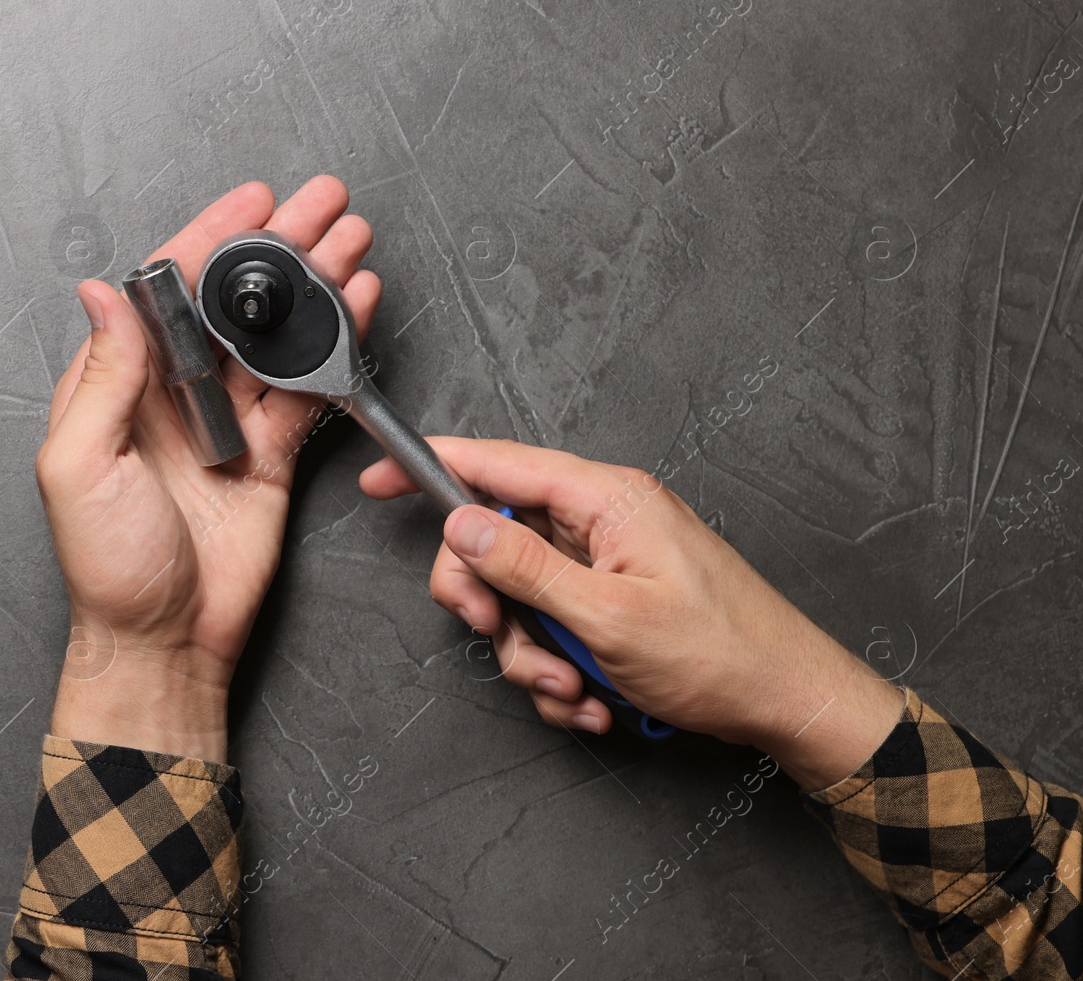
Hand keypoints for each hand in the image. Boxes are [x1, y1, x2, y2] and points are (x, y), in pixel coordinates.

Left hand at [37, 177, 380, 761]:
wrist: (164, 642)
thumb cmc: (108, 568)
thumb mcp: (79, 466)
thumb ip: (101, 377)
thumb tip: (101, 293)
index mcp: (121, 386)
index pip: (167, 289)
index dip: (209, 237)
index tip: (251, 200)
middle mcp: (174, 394)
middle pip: (233, 301)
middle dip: (281, 246)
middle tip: (325, 205)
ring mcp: (226, 422)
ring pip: (277, 337)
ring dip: (316, 287)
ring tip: (354, 241)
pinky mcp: (269, 456)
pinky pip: (306, 391)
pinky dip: (335, 350)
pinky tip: (357, 310)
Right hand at [359, 438, 903, 789]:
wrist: (788, 701)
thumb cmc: (721, 653)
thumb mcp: (607, 615)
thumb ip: (524, 565)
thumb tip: (460, 524)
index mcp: (604, 499)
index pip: (497, 465)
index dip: (432, 468)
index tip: (378, 482)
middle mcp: (601, 521)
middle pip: (496, 542)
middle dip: (493, 605)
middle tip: (504, 635)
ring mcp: (606, 562)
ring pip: (520, 597)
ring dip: (534, 655)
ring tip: (576, 687)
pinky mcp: (612, 601)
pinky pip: (554, 628)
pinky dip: (562, 670)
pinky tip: (594, 699)